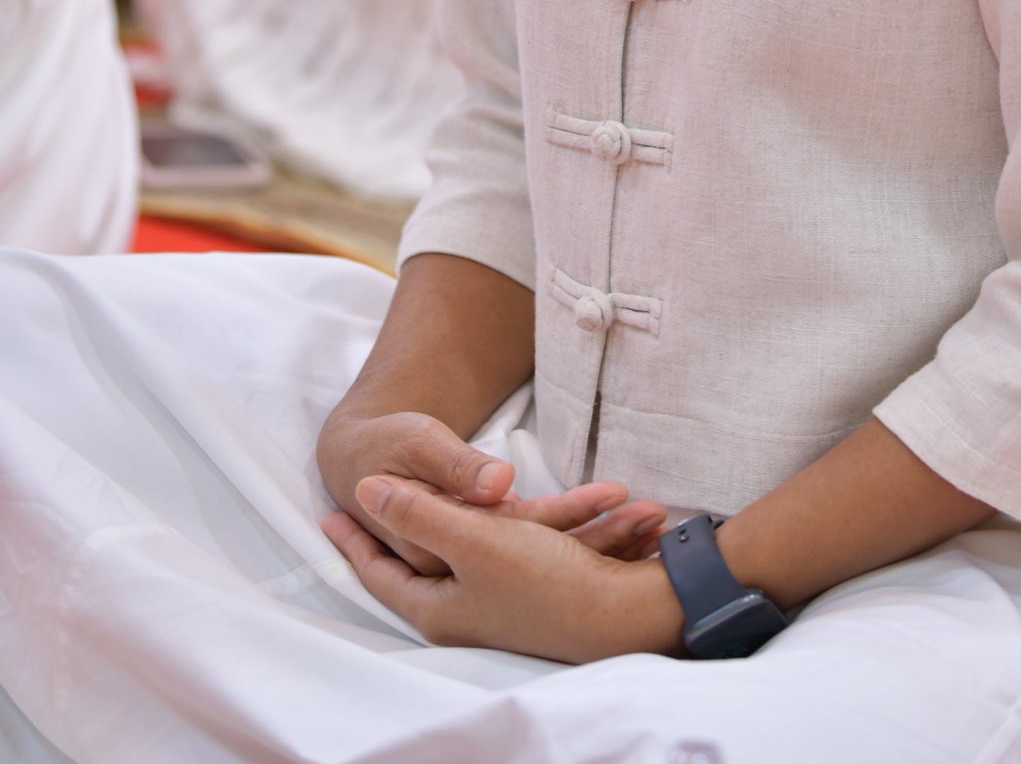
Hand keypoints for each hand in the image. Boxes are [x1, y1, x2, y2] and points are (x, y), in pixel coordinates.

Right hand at [316, 408, 660, 574]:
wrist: (357, 451)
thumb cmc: (385, 447)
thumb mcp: (421, 448)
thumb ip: (458, 472)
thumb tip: (500, 486)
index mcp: (442, 568)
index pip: (515, 547)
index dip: (572, 531)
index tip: (625, 515)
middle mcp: (465, 581)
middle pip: (540, 558)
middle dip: (603, 538)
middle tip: (655, 517)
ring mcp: (478, 566)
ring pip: (548, 552)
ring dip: (604, 534)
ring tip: (655, 516)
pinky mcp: (487, 544)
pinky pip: (545, 540)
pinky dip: (586, 524)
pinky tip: (626, 511)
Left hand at [323, 476, 683, 661]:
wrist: (623, 612)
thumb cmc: (539, 580)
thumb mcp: (472, 538)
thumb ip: (418, 511)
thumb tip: (366, 492)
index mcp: (438, 604)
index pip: (381, 571)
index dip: (353, 540)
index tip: (327, 514)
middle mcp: (466, 607)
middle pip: (429, 552)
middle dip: (421, 509)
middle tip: (375, 485)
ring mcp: (502, 597)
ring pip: (486, 536)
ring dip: (477, 504)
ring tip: (472, 472)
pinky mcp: (539, 583)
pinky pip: (525, 540)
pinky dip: (535, 517)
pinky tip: (533, 494)